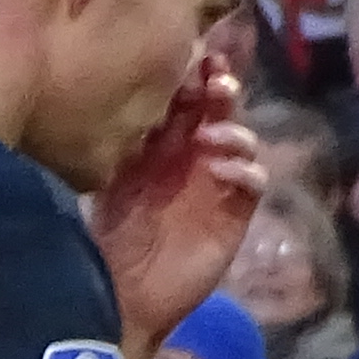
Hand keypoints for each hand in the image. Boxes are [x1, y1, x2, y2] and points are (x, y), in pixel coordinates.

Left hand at [92, 49, 263, 356]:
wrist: (123, 297)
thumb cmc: (108, 241)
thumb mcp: (106, 188)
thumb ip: (116, 149)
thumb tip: (110, 102)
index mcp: (159, 147)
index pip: (181, 101)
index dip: (188, 79)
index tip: (186, 60)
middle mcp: (192, 157)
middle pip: (216, 111)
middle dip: (219, 90)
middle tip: (213, 81)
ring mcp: (216, 181)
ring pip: (240, 141)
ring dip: (233, 130)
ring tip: (212, 133)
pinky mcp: (234, 211)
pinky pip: (253, 181)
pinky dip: (243, 170)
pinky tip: (220, 171)